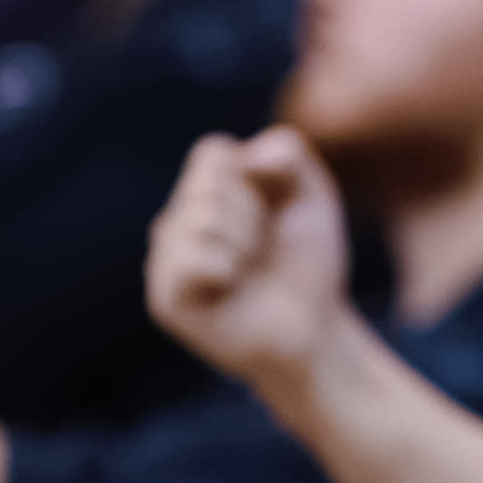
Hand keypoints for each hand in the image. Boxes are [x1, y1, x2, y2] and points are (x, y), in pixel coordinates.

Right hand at [147, 129, 352, 386]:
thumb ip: (289, 152)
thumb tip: (246, 155)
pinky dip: (226, 269)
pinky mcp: (165, 298)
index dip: (256, 180)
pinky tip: (232, 290)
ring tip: (250, 273)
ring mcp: (165, 260)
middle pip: (208, 184)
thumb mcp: (313, 195)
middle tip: (264, 252)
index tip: (273, 213)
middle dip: (254, 216)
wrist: (317, 330)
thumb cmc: (308, 264)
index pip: (212, 153)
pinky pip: (190, 258)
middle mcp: (175, 222)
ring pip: (201, 218)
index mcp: (200, 192)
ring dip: (246, 245)